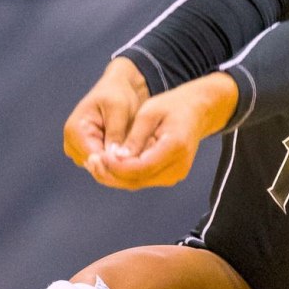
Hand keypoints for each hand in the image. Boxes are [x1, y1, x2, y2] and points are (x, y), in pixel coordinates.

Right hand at [63, 57, 149, 168]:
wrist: (120, 90)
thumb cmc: (118, 94)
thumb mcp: (119, 109)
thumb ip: (115, 133)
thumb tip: (114, 157)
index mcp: (74, 130)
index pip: (93, 158)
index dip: (115, 164)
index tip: (137, 162)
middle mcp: (72, 144)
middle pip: (96, 167)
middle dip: (119, 165)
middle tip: (144, 159)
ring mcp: (80, 151)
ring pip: (102, 169)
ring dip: (121, 165)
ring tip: (141, 154)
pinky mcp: (91, 155)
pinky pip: (106, 166)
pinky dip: (120, 162)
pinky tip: (135, 155)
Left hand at [78, 72, 238, 189]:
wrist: (198, 111)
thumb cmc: (173, 105)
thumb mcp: (150, 112)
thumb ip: (134, 137)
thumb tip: (116, 157)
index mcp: (175, 147)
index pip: (140, 167)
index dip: (116, 166)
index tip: (96, 156)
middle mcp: (178, 167)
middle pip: (137, 180)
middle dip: (111, 173)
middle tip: (90, 161)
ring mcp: (175, 174)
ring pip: (137, 183)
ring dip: (115, 176)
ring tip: (95, 163)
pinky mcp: (170, 176)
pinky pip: (143, 179)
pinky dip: (124, 174)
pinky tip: (110, 163)